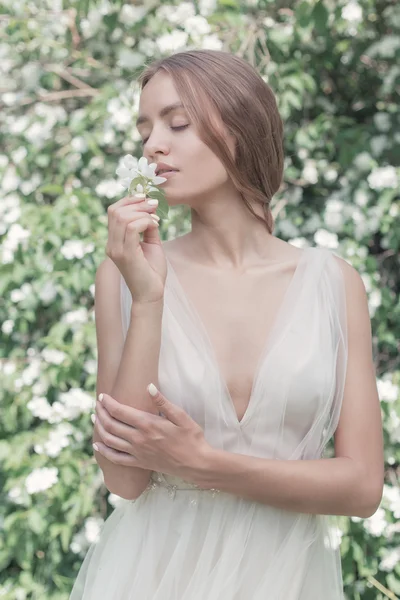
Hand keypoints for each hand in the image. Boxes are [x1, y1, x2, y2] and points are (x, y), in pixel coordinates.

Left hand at [92, 385, 211, 479]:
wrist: (196, 464)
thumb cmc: (192, 438)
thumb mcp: (181, 416)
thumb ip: (163, 402)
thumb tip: (149, 387)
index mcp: (148, 424)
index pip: (120, 411)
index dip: (108, 403)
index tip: (102, 395)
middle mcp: (139, 439)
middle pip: (111, 425)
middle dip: (101, 413)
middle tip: (97, 404)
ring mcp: (138, 452)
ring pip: (110, 440)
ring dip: (99, 429)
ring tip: (95, 419)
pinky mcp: (139, 463)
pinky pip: (116, 459)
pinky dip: (104, 452)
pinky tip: (97, 445)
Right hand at [106, 193, 166, 303]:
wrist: (152, 294)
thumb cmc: (152, 271)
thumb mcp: (151, 243)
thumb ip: (148, 226)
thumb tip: (150, 209)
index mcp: (114, 241)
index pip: (113, 211)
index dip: (129, 200)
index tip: (148, 200)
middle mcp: (111, 244)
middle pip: (115, 211)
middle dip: (136, 203)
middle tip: (154, 205)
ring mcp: (116, 250)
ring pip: (122, 217)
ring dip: (143, 212)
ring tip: (156, 219)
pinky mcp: (125, 255)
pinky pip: (131, 228)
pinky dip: (145, 222)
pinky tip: (155, 227)